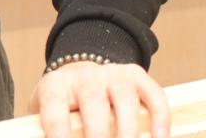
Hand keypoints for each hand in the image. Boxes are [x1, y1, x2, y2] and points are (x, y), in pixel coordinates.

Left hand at [29, 62, 169, 137]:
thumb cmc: (62, 106)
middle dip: (98, 134)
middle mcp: (84, 76)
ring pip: (125, 99)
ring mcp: (113, 74)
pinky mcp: (137, 76)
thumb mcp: (45, 115)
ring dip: (128, 131)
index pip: (54, 107)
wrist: (80, 74)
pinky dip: (160, 117)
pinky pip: (153, 94)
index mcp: (55, 86)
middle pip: (93, 102)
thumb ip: (45, 131)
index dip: (58, 129)